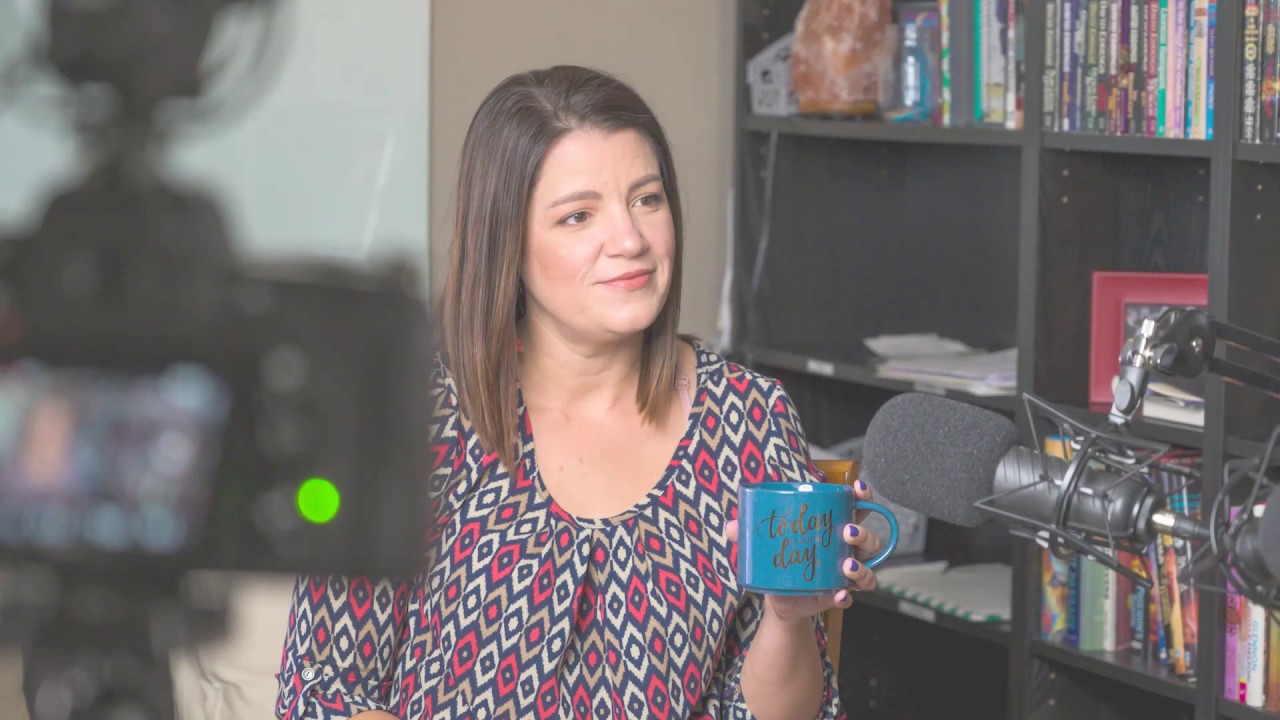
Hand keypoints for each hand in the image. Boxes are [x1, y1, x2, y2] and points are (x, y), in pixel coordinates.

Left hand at [726, 479, 880, 624]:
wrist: (780, 598)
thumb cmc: (780, 560)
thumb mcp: (764, 544)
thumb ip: (748, 534)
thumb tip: (731, 525)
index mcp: (832, 527)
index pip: (856, 507)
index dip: (862, 496)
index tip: (856, 489)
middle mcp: (846, 549)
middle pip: (868, 538)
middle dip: (863, 533)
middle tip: (847, 531)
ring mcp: (845, 573)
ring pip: (868, 567)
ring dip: (862, 566)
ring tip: (846, 565)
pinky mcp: (838, 595)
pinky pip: (850, 596)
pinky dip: (846, 596)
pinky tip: (839, 595)